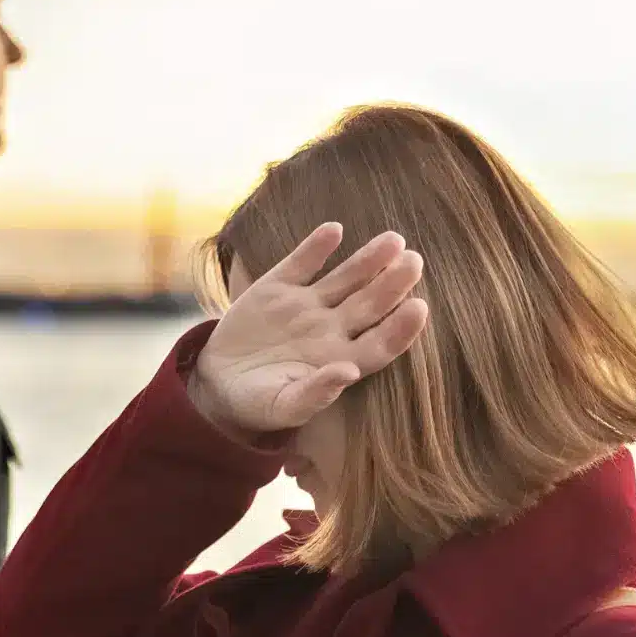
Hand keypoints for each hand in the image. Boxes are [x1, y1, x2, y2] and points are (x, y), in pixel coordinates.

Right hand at [190, 223, 428, 436]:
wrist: (217, 384)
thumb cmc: (258, 404)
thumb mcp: (283, 406)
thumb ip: (315, 394)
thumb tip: (348, 373)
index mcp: (339, 361)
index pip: (380, 343)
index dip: (400, 327)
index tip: (419, 307)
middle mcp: (330, 330)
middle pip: (370, 304)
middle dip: (393, 283)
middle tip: (415, 261)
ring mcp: (306, 306)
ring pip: (345, 278)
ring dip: (368, 259)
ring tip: (394, 239)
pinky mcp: (277, 288)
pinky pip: (301, 263)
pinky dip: (316, 247)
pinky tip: (334, 230)